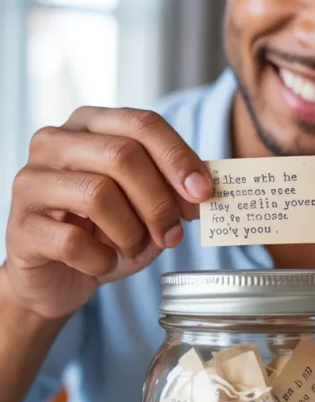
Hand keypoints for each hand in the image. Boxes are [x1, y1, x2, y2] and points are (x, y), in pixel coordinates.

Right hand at [4, 107, 212, 319]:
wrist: (59, 277)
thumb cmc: (106, 233)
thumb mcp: (148, 205)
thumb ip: (176, 189)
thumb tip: (207, 187)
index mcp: (90, 124)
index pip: (142, 124)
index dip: (179, 158)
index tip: (203, 193)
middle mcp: (54, 142)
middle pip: (122, 155)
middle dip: (158, 201)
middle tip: (173, 234)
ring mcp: (31, 181)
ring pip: (98, 194)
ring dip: (130, 232)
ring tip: (133, 248)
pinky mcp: (20, 225)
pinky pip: (73, 241)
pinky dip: (101, 260)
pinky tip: (102, 263)